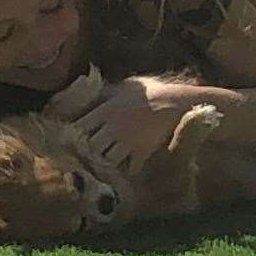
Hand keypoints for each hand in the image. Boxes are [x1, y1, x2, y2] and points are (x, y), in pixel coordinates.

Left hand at [73, 78, 191, 174]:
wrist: (177, 101)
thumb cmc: (151, 91)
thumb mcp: (126, 86)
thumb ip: (108, 92)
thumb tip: (93, 93)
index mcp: (107, 110)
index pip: (80, 126)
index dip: (78, 132)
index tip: (79, 135)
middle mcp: (114, 127)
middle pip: (92, 146)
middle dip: (91, 149)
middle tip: (93, 151)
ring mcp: (128, 141)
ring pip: (108, 159)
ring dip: (109, 160)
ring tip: (110, 159)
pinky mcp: (143, 152)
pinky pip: (130, 168)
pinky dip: (129, 169)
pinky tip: (129, 165)